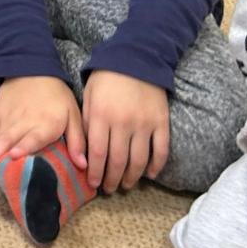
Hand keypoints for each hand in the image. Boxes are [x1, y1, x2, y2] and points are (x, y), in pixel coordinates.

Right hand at [0, 75, 85, 195]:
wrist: (30, 67)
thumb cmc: (56, 95)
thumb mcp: (73, 113)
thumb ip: (77, 140)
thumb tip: (83, 166)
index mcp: (45, 123)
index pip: (33, 136)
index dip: (23, 146)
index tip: (15, 157)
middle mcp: (23, 122)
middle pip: (8, 142)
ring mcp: (7, 119)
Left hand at [82, 69, 168, 192]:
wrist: (137, 58)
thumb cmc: (107, 78)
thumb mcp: (89, 96)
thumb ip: (87, 122)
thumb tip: (84, 150)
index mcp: (101, 115)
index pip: (98, 153)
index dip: (96, 172)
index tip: (93, 184)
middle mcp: (123, 123)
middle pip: (118, 160)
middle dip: (112, 179)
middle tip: (109, 189)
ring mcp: (145, 124)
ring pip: (139, 160)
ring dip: (132, 177)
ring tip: (126, 185)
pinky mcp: (162, 123)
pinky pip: (161, 151)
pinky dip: (156, 166)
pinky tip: (150, 175)